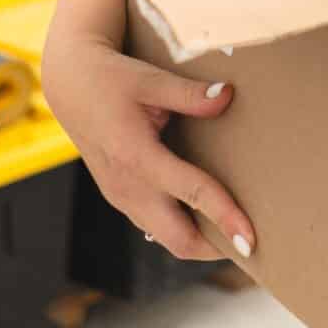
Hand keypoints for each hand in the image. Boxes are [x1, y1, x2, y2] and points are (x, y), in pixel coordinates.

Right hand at [42, 30, 254, 261]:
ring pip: (168, 239)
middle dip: (218, 248)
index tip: (251, 240)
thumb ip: (190, 94)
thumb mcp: (150, 79)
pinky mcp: (122, 198)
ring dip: (202, 242)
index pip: (191, 194)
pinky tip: (208, 218)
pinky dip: (184, 229)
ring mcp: (122, 198)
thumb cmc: (112, 80)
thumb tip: (227, 96)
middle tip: (256, 244)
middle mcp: (128, 187)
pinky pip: (156, 227)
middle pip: (180, 240)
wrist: (71, 87)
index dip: (225, 217)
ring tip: (239, 234)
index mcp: (137, 157)